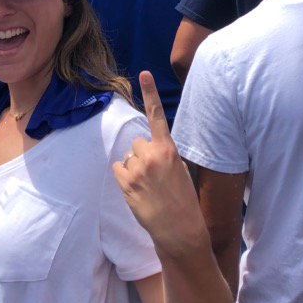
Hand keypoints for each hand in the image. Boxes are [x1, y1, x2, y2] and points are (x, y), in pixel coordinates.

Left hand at [112, 71, 207, 259]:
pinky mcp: (126, 183)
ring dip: (134, 168)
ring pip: (127, 157)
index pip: (157, 116)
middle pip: (137, 143)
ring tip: (148, 186)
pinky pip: (119, 169)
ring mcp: (137, 169)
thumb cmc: (183, 200)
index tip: (145, 73)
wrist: (179, 229)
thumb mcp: (181, 171)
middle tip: (155, 175)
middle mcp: (152, 155)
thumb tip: (150, 148)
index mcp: (169, 150)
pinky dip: (124, 177)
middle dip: (142, 155)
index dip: (151, 93)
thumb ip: (165, 155)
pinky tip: (137, 190)